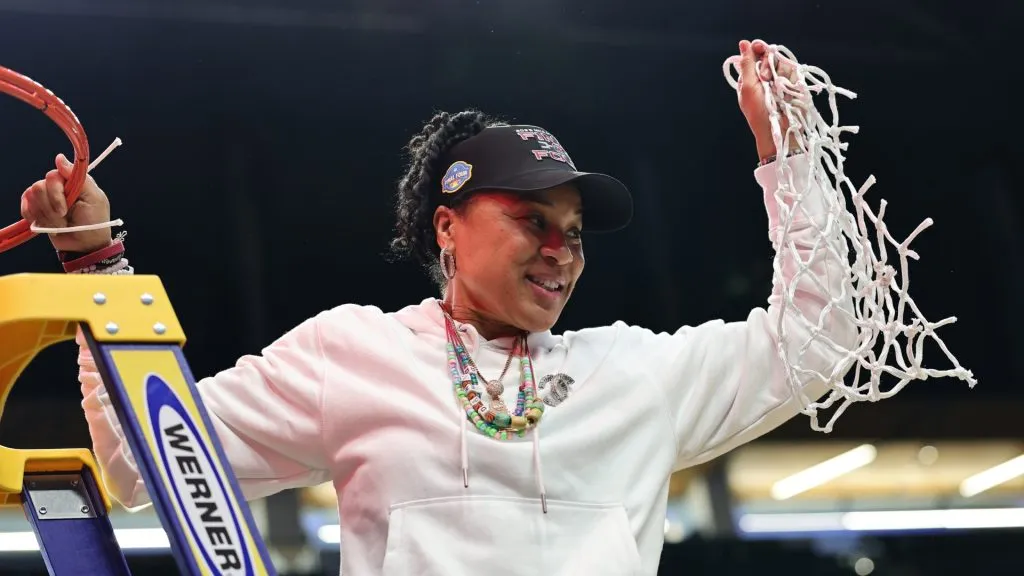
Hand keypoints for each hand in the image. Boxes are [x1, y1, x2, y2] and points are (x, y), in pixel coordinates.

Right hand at [20, 154, 112, 252]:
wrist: (85, 245)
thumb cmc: (95, 222)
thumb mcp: (95, 199)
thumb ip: (80, 178)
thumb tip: (60, 158)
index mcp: (72, 182)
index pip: (53, 175)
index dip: (57, 190)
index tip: (67, 202)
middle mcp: (57, 187)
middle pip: (40, 187)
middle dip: (53, 206)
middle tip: (65, 216)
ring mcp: (45, 198)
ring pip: (32, 198)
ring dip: (47, 216)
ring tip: (60, 224)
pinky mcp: (35, 210)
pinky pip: (25, 206)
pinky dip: (34, 216)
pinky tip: (46, 224)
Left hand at [735, 39, 798, 160]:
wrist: (779, 129)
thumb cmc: (759, 113)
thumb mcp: (748, 87)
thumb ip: (747, 64)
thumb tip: (743, 43)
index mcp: (751, 77)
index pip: (755, 54)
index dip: (758, 48)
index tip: (759, 47)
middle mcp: (766, 77)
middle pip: (769, 55)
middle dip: (767, 63)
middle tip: (764, 77)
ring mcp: (781, 80)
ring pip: (782, 62)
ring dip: (777, 72)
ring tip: (775, 87)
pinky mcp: (794, 83)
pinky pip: (794, 70)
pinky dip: (789, 77)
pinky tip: (786, 88)